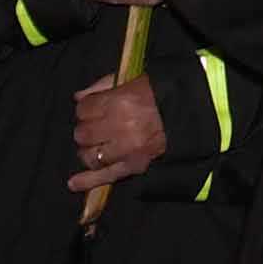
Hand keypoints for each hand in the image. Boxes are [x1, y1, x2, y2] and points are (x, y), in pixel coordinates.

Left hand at [67, 74, 166, 196]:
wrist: (189, 112)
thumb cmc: (159, 93)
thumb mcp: (132, 80)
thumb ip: (103, 85)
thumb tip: (78, 97)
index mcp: (119, 102)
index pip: (84, 109)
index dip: (86, 109)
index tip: (93, 108)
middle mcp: (119, 126)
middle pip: (83, 133)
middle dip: (87, 129)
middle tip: (98, 126)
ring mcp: (125, 149)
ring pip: (90, 155)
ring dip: (89, 150)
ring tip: (98, 145)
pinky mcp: (133, 165)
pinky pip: (105, 176)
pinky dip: (88, 182)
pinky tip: (74, 184)